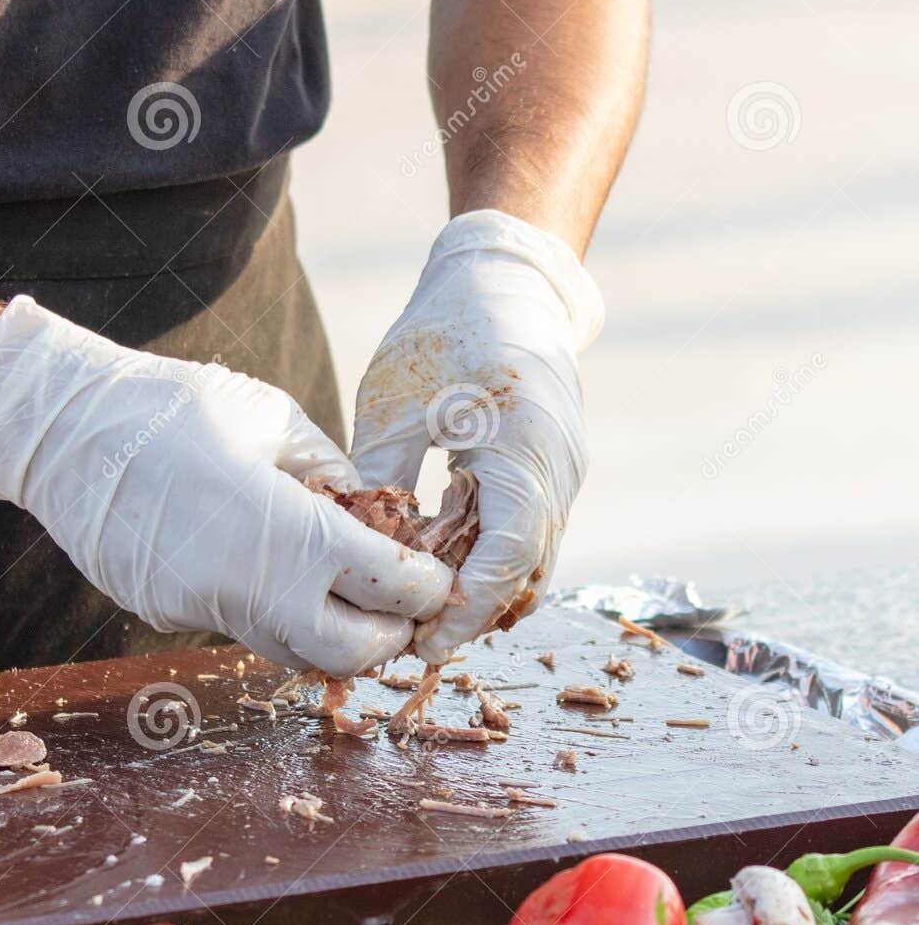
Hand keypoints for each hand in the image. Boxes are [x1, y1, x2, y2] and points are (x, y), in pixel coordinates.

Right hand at [0, 297, 453, 674]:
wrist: (61, 430)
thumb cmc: (175, 406)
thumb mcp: (275, 420)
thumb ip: (334, 477)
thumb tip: (374, 516)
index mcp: (291, 531)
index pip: (390, 587)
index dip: (426, 589)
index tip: (436, 580)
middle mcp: (250, 588)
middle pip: (349, 653)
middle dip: (386, 636)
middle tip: (400, 608)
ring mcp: (203, 610)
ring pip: (292, 652)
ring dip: (330, 636)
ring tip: (347, 599)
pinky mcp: (168, 614)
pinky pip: (241, 628)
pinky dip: (274, 615)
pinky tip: (275, 577)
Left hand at [350, 211, 601, 665]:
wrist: (506, 281)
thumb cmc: (445, 332)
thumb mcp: (395, 403)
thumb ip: (381, 477)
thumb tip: (358, 551)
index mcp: (523, 450)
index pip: (507, 560)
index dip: (466, 610)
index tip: (423, 643)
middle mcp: (559, 469)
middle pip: (528, 573)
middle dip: (475, 613)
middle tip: (417, 641)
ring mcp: (566, 471)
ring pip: (535, 559)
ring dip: (487, 591)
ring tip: (427, 614)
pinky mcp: (557, 470)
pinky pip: (533, 533)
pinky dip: (495, 559)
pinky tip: (446, 570)